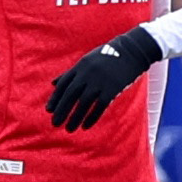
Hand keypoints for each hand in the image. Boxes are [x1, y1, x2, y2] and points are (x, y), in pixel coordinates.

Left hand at [47, 26, 162, 130]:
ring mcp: (100, 81)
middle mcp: (87, 73)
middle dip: (62, 110)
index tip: (49, 110)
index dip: (55, 98)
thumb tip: (53, 83)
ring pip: (84, 103)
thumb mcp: (87, 61)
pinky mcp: (112, 89)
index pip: (64, 84)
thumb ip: (70, 73)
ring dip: (75, 117)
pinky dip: (91, 117)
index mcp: (80, 66)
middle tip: (55, 123)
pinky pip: (99, 106)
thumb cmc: (108, 57)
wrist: (132, 51)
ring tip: (69, 129)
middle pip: (71, 94)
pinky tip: (85, 126)